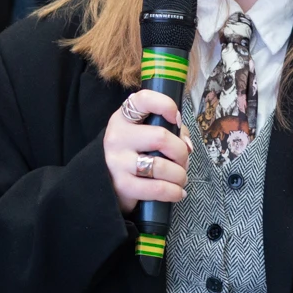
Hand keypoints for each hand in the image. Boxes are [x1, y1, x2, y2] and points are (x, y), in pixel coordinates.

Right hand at [103, 90, 189, 214]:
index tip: (176, 118)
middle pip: (161, 137)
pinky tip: (177, 193)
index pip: (143, 100)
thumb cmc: (134, 153)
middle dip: (181, 152)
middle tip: (182, 161)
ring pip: (162, 166)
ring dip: (180, 175)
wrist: (105, 181)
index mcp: (124, 118)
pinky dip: (174, 192)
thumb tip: (187, 145)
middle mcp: (118, 137)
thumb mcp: (144, 133)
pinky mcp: (122, 185)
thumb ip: (168, 130)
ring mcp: (118, 161)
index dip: (165, 105)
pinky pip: (157, 188)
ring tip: (180, 178)